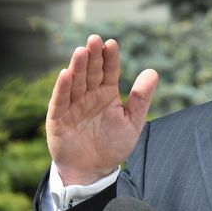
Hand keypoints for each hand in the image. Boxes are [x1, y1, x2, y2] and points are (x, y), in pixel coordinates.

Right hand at [46, 34, 157, 184]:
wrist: (93, 171)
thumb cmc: (113, 145)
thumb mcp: (132, 122)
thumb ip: (141, 98)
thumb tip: (153, 72)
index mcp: (107, 93)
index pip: (109, 71)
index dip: (110, 58)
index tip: (112, 43)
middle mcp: (89, 95)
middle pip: (91, 71)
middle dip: (92, 56)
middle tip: (94, 39)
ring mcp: (73, 105)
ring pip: (75, 82)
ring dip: (77, 66)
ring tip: (81, 51)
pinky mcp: (58, 118)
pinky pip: (60, 100)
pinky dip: (62, 88)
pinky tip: (66, 74)